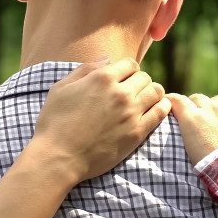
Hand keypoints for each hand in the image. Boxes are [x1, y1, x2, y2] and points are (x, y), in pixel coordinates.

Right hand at [33, 58, 170, 181]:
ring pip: (156, 92)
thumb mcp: (61, 88)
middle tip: (132, 91)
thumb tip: (106, 60)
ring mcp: (131, 113)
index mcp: (102, 78)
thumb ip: (84, 70)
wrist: (59, 157)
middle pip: (144, 77)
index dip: (127, 70)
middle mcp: (120, 92)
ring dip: (152, 92)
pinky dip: (162, 107)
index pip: (130, 64)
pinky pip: (160, 112)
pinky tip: (156, 109)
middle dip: (139, 81)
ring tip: (144, 99)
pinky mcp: (137, 133)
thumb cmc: (55, 122)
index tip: (123, 78)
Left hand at [169, 92, 217, 164]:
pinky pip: (176, 102)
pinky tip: (166, 108)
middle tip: (208, 136)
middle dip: (212, 116)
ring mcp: (210, 109)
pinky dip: (171, 103)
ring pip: (196, 102)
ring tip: (190, 129)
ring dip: (193, 112)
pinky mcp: (192, 120)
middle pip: (215, 103)